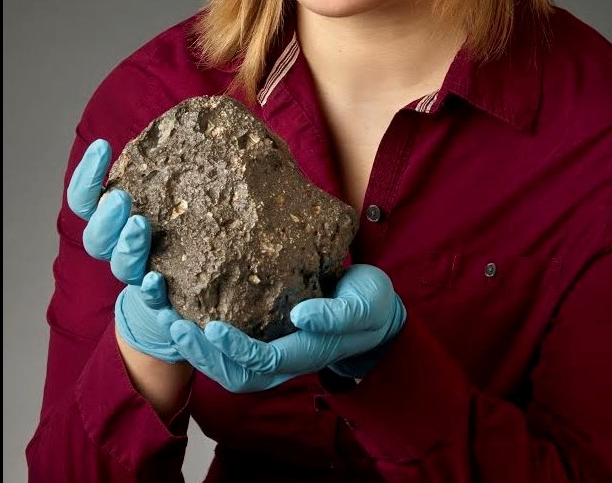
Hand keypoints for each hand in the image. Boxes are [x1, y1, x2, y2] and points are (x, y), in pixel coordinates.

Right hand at [67, 138, 183, 362]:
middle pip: (96, 238)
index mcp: (121, 222)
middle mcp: (123, 250)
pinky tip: (158, 283)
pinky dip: (152, 293)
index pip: (88, 199)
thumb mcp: (189, 197)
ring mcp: (141, 279)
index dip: (88, 175)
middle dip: (105, 216)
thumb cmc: (189, 236)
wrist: (189, 302)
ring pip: (121, 267)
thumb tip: (223, 122)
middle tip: (121, 199)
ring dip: (126, 248)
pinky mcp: (163, 305)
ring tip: (139, 228)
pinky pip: (152, 303)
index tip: (102, 145)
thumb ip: (197, 167)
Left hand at [164, 263, 406, 391]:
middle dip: (201, 354)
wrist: (374, 310)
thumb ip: (337, 314)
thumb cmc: (369, 304)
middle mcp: (284, 359)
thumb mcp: (363, 304)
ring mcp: (274, 351)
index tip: (212, 326)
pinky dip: (204, 336)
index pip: (262, 361)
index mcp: (306, 352)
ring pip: (227, 367)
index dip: (236, 348)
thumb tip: (301, 316)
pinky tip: (187, 311)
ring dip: (196, 348)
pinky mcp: (266, 337)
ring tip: (171, 320)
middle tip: (174, 324)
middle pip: (235, 373)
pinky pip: (230, 347)